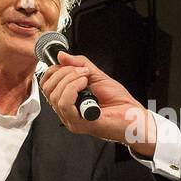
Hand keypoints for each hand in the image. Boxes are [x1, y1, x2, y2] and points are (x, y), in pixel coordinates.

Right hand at [39, 52, 155, 155]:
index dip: (55, 70)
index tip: (72, 64)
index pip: (47, 84)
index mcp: (68, 100)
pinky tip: (85, 86)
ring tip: (86, 78)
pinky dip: (73, 89)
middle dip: (64, 73)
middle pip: (48, 88)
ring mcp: (71, 119)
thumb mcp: (97, 76)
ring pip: (55, 95)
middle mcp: (66, 111)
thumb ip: (80, 64)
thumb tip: (62, 55)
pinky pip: (64, 104)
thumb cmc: (119, 102)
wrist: (134, 117)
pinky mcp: (78, 124)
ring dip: (70, 80)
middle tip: (83, 71)